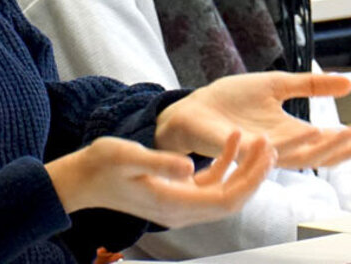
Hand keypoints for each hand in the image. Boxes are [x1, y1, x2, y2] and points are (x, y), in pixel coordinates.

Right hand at [45, 131, 274, 227]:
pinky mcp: (176, 194)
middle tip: (271, 145)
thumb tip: (190, 166)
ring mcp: (180, 205)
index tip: (265, 155)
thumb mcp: (125, 156)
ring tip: (259, 140)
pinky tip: (233, 138)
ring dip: (244, 169)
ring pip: (225, 192)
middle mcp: (181, 211)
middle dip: (255, 175)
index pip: (226, 200)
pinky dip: (225, 163)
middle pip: (232, 199)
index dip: (250, 179)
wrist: (79, 180)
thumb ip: (158, 161)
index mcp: (173, 205)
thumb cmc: (99, 165)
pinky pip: (210, 183)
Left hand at [154, 72, 350, 168]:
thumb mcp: (277, 85)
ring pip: (305, 156)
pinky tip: (313, 131)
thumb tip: (349, 83)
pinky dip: (295, 142)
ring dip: (330, 146)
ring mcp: (265, 151)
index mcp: (292, 134)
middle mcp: (283, 148)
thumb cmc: (230, 100)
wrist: (194, 107)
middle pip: (327, 154)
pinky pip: (274, 149)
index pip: (333, 141)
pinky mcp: (246, 149)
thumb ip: (310, 86)